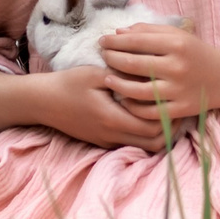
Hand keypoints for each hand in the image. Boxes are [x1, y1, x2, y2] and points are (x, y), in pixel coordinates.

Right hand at [37, 63, 176, 150]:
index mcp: (112, 119)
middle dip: (171, 128)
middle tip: (178, 107)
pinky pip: (131, 141)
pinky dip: (144, 132)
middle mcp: (112, 135)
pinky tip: (147, 114)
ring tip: (165, 110)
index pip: (153, 128)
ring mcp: (107, 140)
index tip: (177, 100)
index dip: (170, 117)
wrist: (41, 102)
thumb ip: (123, 76)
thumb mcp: (96, 74)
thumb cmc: (68, 84)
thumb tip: (150, 72)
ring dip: (158, 132)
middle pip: (154, 143)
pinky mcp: (103, 140)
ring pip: (144, 146)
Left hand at [96, 21, 219, 121]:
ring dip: (118, 84)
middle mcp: (177, 67)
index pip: (136, 41)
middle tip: (102, 56)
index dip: (115, 41)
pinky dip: (133, 106)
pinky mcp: (180, 109)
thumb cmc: (196, 53)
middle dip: (112, 59)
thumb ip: (149, 31)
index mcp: (177, 45)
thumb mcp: (178, 36)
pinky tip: (124, 98)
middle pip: (133, 64)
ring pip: (137, 90)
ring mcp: (178, 90)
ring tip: (107, 77)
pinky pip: (149, 111)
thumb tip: (119, 33)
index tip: (102, 40)